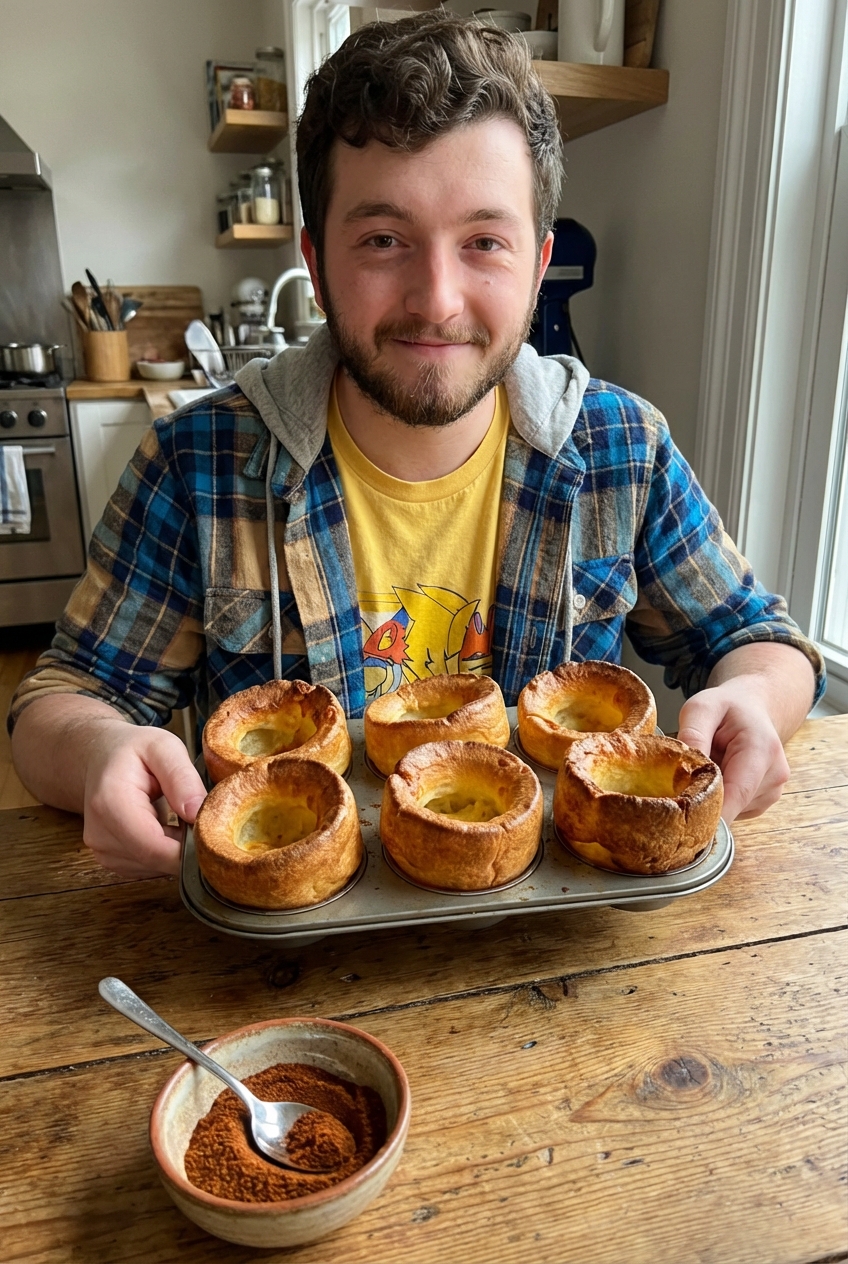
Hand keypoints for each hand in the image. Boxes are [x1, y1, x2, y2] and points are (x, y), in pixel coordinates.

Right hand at [83, 721, 206, 877]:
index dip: (188, 850)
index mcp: (110, 803)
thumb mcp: (163, 747)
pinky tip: (166, 828)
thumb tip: (198, 813)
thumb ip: (182, 778)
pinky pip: (148, 867)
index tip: (214, 836)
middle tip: (203, 820)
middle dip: (187, 848)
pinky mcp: (110, 860)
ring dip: (175, 850)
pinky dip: (164, 853)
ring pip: (155, 868)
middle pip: (156, 860)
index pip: (153, 847)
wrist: (100, 758)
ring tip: (179, 818)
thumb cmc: (131, 751)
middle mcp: (100, 834)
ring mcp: (102, 851)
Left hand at [677, 679, 790, 823]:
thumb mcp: (702, 707)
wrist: (752, 708)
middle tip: (681, 779)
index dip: (710, 813)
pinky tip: (718, 777)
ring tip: (707, 769)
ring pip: (731, 811)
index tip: (684, 821)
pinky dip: (720, 799)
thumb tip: (683, 768)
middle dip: (704, 801)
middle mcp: (774, 775)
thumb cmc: (727, 708)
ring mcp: (772, 791)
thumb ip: (693, 734)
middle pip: (731, 806)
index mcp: (761, 750)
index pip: (736, 794)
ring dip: (712, 798)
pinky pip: (734, 811)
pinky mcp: (763, 801)